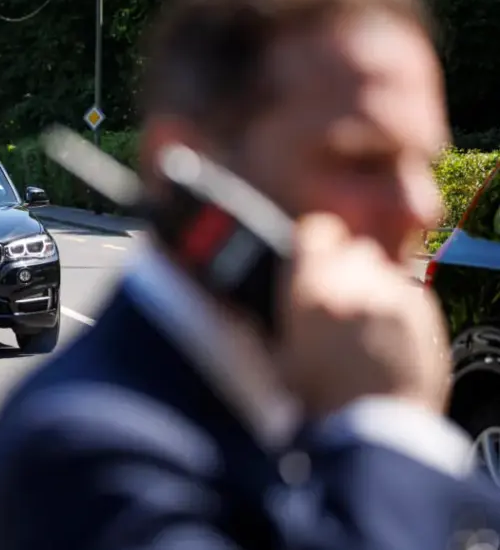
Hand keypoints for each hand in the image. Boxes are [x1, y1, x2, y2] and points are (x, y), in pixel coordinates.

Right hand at [276, 213, 449, 418]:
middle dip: (343, 266)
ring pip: (384, 268)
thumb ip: (262, 319)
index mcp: (315, 290)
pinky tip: (384, 336)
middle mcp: (359, 283)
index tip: (306, 258)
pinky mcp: (426, 314)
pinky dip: (396, 305)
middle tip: (332, 298)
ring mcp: (398, 296)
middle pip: (354, 248)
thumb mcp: (276, 359)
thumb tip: (235, 299)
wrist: (378, 431)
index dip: (311, 244)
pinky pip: (408, 293)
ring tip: (359, 322)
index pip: (316, 231)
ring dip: (371, 285)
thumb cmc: (321, 403)